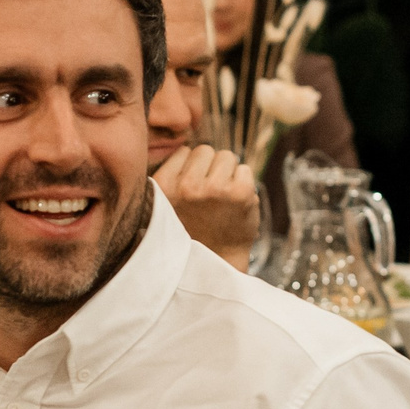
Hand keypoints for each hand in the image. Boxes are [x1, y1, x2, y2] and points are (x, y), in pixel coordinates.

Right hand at [154, 145, 260, 270]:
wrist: (217, 263)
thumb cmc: (192, 231)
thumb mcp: (167, 204)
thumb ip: (172, 175)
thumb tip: (188, 145)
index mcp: (164, 187)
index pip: (184, 151)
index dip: (191, 168)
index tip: (193, 191)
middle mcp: (187, 186)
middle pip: (206, 150)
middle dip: (210, 168)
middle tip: (209, 196)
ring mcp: (215, 188)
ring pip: (227, 156)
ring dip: (228, 174)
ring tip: (222, 200)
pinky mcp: (240, 192)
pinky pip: (245, 169)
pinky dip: (244, 183)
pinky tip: (236, 203)